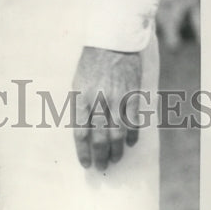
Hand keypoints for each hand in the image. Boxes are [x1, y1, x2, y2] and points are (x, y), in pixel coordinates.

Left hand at [72, 46, 142, 170]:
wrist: (112, 43)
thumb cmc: (91, 63)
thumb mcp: (77, 82)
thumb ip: (79, 105)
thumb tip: (83, 130)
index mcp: (81, 97)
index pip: (80, 132)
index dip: (83, 151)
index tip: (85, 164)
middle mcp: (98, 101)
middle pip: (99, 138)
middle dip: (100, 156)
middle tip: (101, 166)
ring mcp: (116, 100)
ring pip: (117, 135)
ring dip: (116, 151)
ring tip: (115, 160)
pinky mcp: (132, 97)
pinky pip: (133, 123)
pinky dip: (132, 136)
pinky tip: (130, 143)